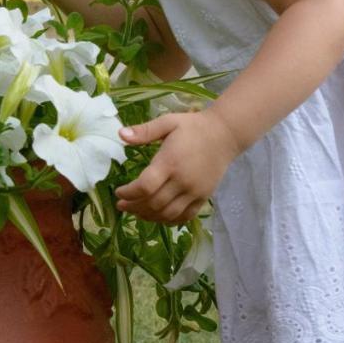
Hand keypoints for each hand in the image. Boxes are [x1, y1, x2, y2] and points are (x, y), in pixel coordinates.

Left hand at [114, 109, 239, 223]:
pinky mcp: (204, 198)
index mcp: (170, 162)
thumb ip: (144, 131)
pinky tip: (157, 216)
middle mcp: (182, 181)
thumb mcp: (168, 122)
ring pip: (168, 214)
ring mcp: (195, 192)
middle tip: (122, 205)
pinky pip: (184, 217)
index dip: (128, 193)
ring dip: (149, 216)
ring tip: (136, 212)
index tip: (118, 192)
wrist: (225, 134)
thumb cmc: (193, 126)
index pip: (145, 186)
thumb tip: (120, 134)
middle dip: (134, 207)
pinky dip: (168, 220)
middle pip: (154, 203)